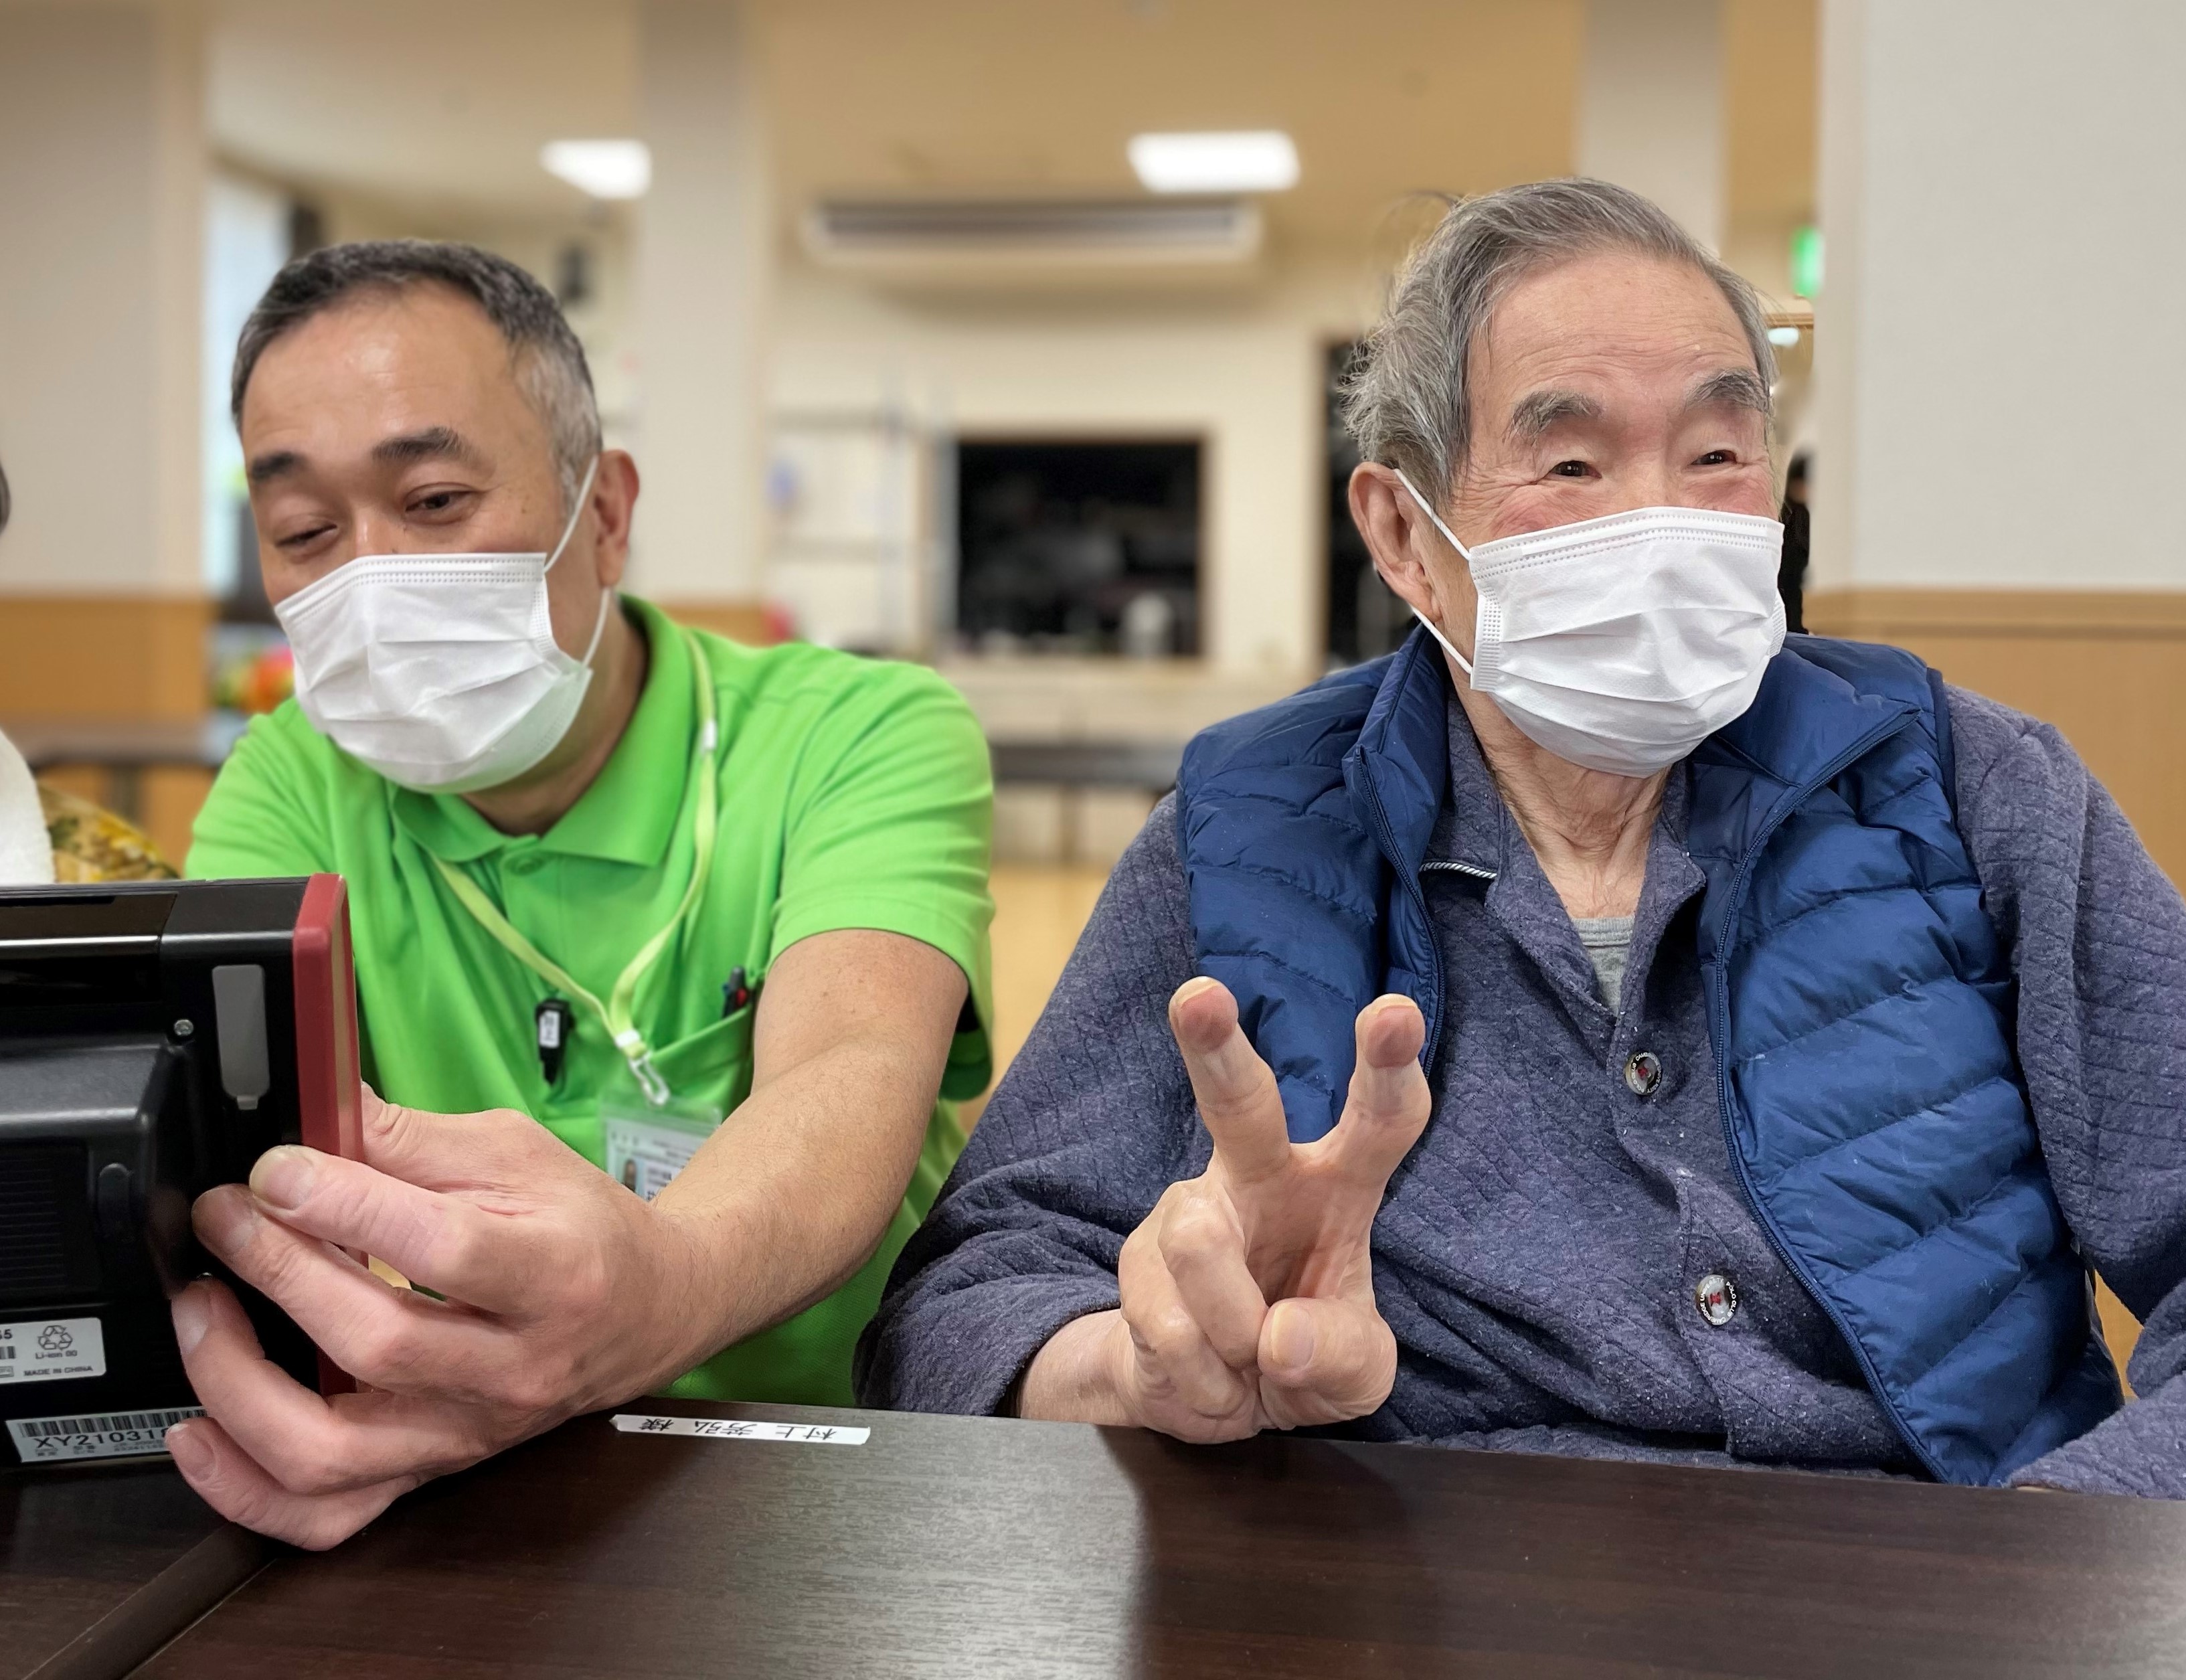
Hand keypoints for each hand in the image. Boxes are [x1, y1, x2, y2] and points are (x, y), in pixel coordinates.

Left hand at [165, 1088, 709, 1548]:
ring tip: (204, 1309)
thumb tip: (313, 1109)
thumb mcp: (518, 1153)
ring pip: (332, 1451)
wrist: (649, 1310)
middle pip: (376, 1343)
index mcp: (552, 1274)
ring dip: (240, 1382)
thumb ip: (410, 1137)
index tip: (275, 1169)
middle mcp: (512, 1369)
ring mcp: (464, 1433)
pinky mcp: (429, 1470)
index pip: (440, 1249)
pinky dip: (245, 1489)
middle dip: (278, 1270)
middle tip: (227, 1216)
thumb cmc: (584, 1228)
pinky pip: (326, 1516)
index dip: (343, 1204)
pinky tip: (200, 1432)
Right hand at [1022, 977, 1430, 1441]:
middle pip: (1239, 1105)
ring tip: (1247, 1362)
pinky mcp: (1137, 1260)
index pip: (1377, 1121)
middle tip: (1199, 995)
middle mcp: (1261, 1177)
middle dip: (1216, 1046)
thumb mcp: (1359, 1378)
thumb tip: (1280, 1339)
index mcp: (1338, 1184)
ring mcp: (1190, 1212)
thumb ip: (1343, 1358)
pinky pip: (1169, 1327)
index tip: (1393, 1014)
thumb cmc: (1306, 1357)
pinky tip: (1211, 1377)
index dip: (1385, 1069)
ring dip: (1233, 1331)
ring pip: (1198, 1246)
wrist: (1213, 1399)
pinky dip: (1204, 1379)